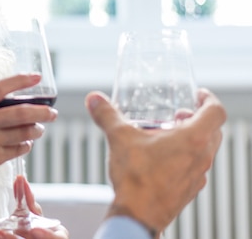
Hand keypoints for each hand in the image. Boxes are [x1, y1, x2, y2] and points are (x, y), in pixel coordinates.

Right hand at [0, 74, 57, 236]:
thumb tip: (15, 101)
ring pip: (24, 132)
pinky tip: (25, 143)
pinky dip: (26, 145)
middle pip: (21, 113)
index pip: (0, 88)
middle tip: (53, 112)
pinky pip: (19, 149)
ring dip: (37, 130)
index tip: (37, 77)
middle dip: (43, 112)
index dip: (20, 81)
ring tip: (39, 129)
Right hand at [86, 89, 225, 234]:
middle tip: (179, 114)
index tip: (199, 95)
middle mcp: (201, 157)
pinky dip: (184, 158)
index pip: (216, 112)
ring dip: (192, 139)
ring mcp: (197, 175)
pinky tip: (161, 160)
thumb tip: (95, 99)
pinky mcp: (189, 190)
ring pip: (206, 150)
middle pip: (214, 131)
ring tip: (166, 136)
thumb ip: (106, 115)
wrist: (137, 215)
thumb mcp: (118, 137)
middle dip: (198, 118)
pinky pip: (194, 168)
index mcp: (193, 139)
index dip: (209, 99)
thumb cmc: (136, 179)